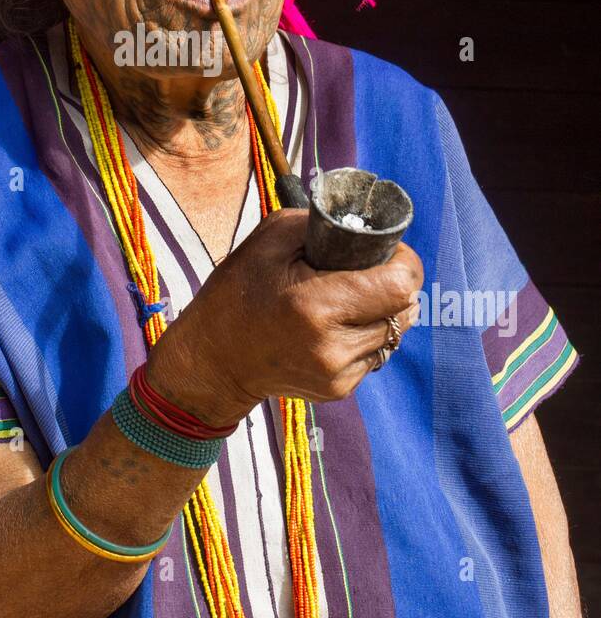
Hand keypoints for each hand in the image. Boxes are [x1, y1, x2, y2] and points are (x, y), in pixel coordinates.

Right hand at [147, 207, 422, 426]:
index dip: (404, 262)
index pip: (399, 285)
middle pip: (405, 310)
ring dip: (383, 311)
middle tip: (368, 269)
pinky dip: (365, 334)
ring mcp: (337, 374)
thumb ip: (326, 227)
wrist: (212, 359)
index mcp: (315, 306)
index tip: (388, 251)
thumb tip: (372, 230)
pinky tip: (334, 325)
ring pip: (395, 332)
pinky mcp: (338, 389)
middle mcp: (332, 347)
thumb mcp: (272, 239)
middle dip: (395, 284)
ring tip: (347, 298)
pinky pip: (375, 352)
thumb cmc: (238, 289)